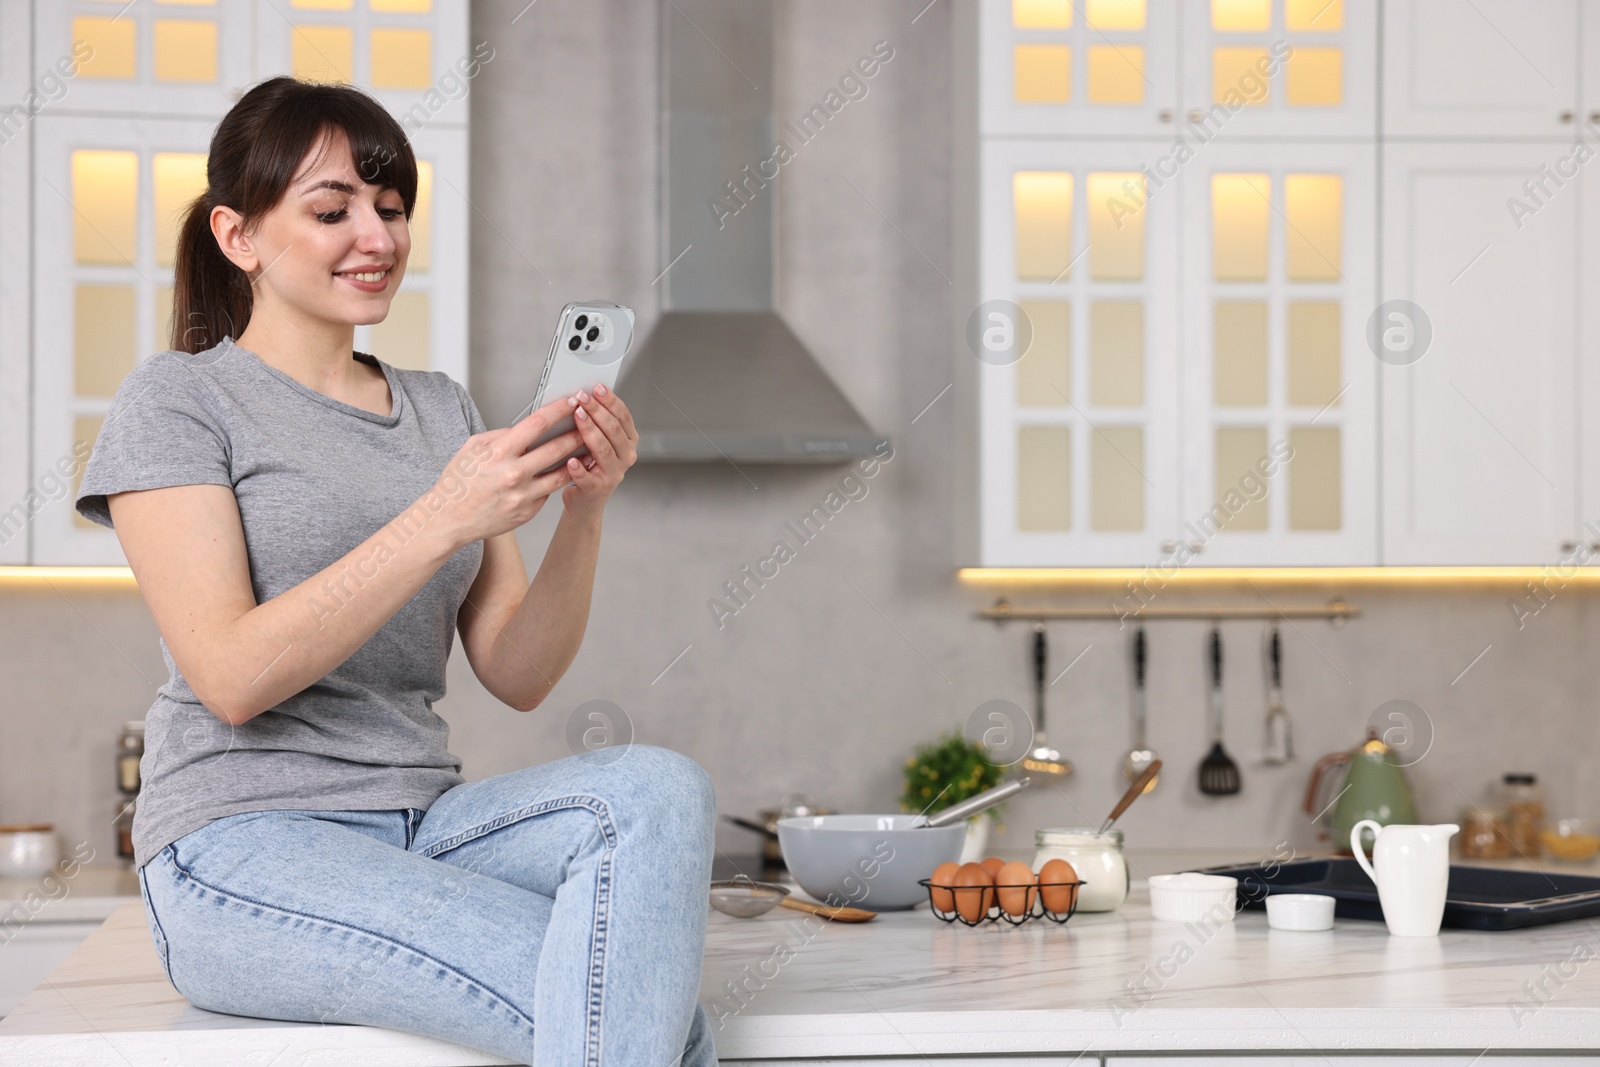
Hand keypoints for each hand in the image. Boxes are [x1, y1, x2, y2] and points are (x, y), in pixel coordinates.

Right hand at [431, 395, 585, 546]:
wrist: (449, 520)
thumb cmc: (458, 483)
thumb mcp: (472, 448)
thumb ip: (500, 435)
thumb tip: (523, 427)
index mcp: (499, 453)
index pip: (537, 424)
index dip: (558, 410)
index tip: (572, 401)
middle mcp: (513, 474)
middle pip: (556, 449)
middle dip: (577, 434)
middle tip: (589, 425)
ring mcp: (523, 495)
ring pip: (561, 474)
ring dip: (577, 461)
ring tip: (588, 451)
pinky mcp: (528, 512)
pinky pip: (548, 493)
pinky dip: (555, 482)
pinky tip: (562, 474)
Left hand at [559, 383, 637, 517]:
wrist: (586, 500)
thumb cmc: (590, 466)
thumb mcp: (600, 442)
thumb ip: (599, 423)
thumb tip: (586, 396)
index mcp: (628, 442)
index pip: (623, 416)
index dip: (610, 401)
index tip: (596, 388)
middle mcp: (626, 456)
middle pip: (614, 429)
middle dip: (597, 410)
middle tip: (582, 398)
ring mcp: (614, 473)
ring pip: (603, 448)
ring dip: (589, 430)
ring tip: (577, 417)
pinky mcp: (598, 488)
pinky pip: (588, 477)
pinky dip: (579, 468)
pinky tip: (570, 459)